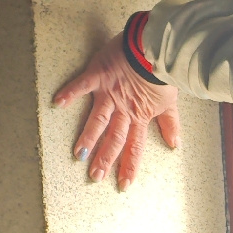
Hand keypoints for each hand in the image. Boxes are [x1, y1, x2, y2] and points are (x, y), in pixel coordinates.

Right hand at [54, 30, 180, 189]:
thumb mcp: (169, 102)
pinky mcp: (99, 75)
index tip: (124, 184)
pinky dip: (70, 92)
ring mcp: (110, 93)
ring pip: (97, 119)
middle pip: (113, 138)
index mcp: (139, 115)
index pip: (134, 146)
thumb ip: (170, 124)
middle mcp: (123, 108)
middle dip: (105, 159)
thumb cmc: (162, 74)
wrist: (156, 47)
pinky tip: (57, 102)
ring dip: (88, 137)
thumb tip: (175, 145)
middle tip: (95, 176)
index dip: (129, 165)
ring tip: (77, 154)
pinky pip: (82, 85)